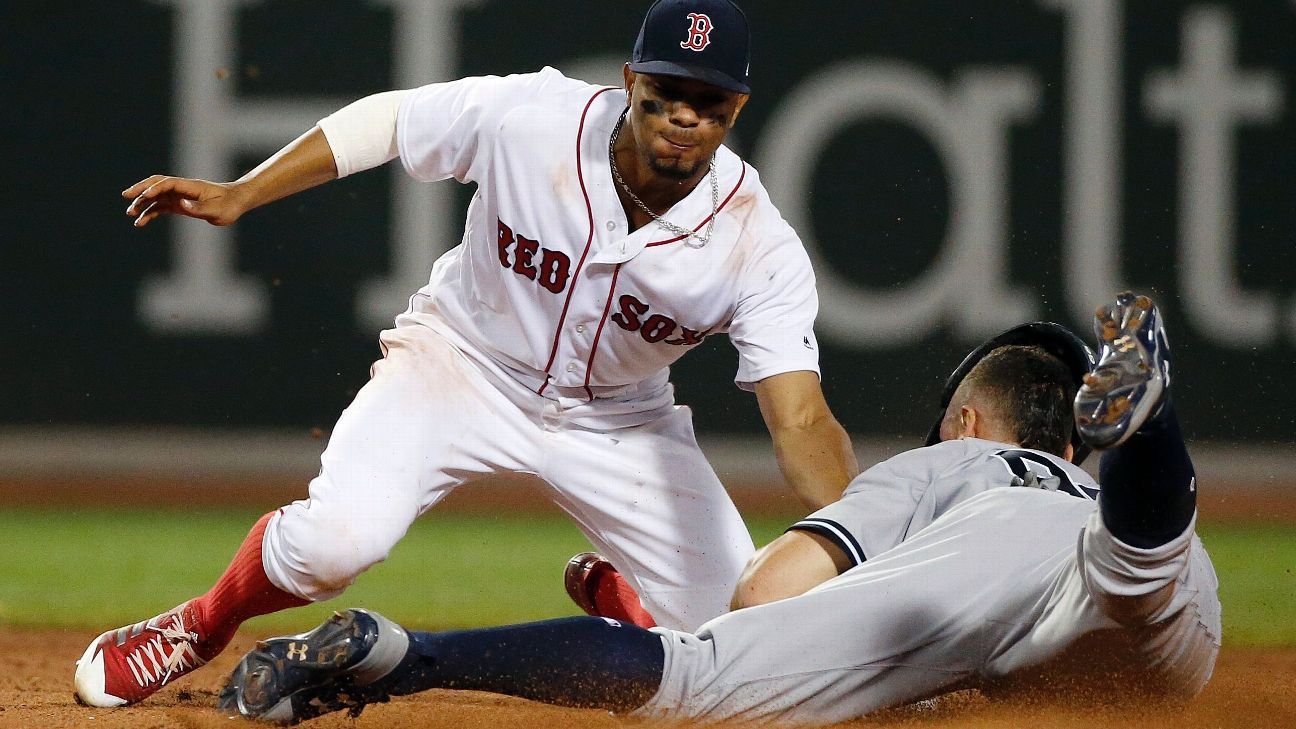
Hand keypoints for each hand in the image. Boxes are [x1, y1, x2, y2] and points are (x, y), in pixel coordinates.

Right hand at [122, 175, 246, 227]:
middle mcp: (182, 189)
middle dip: (140, 189)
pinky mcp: (180, 205)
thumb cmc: (229, 205)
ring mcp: (180, 196)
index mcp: (191, 186)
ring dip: (142, 203)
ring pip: (156, 197)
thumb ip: (199, 208)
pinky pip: (161, 207)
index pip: (168, 183)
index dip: (155, 188)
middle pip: (156, 185)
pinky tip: (141, 222)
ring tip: (131, 214)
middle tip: (126, 196)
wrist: (236, 202)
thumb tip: (181, 205)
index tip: (144, 196)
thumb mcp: (217, 210)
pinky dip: (150, 213)